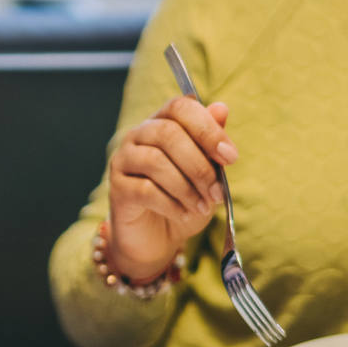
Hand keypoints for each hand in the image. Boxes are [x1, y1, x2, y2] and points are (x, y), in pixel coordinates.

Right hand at [107, 96, 237, 278]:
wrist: (157, 239)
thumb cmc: (184, 200)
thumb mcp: (207, 173)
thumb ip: (211, 143)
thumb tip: (221, 109)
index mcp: (162, 123)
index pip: (180, 107)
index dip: (207, 129)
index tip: (230, 157)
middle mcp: (138, 136)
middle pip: (168, 133)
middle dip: (199, 165)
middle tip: (217, 192)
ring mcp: (123, 160)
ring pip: (155, 161)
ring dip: (187, 187)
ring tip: (203, 207)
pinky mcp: (117, 188)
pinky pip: (145, 190)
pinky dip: (171, 204)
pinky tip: (184, 214)